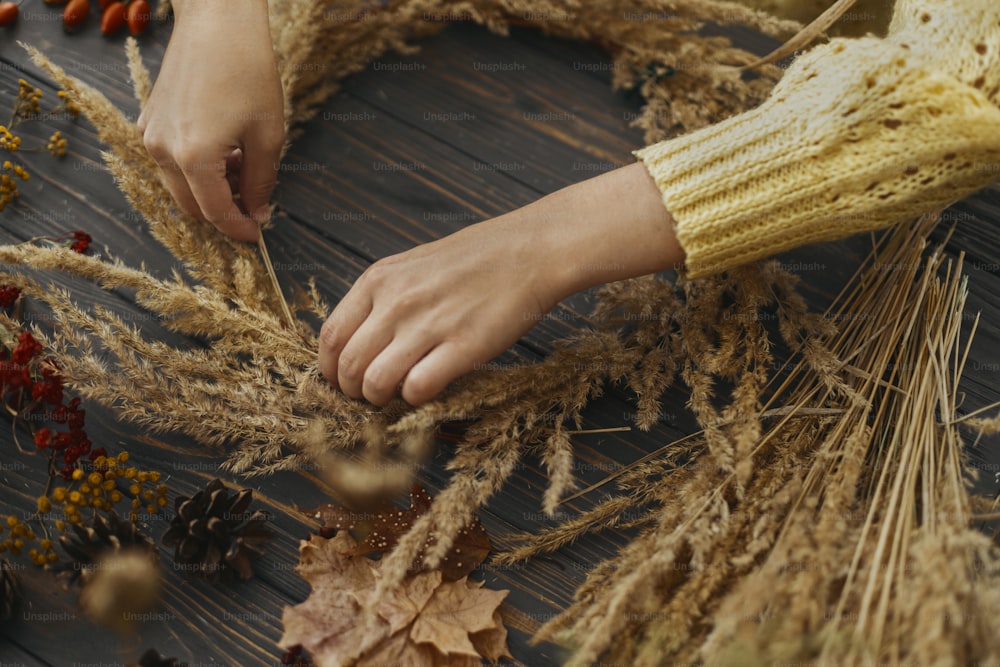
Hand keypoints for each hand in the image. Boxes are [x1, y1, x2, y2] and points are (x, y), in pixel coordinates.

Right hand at [137, 0, 283, 240]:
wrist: (217, 21)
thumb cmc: (248, 72)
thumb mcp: (268, 135)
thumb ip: (261, 182)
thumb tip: (258, 213)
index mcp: (193, 158)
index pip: (217, 214)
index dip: (240, 229)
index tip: (259, 234)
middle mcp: (162, 151)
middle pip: (192, 207)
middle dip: (225, 213)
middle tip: (256, 205)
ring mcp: (150, 135)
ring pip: (179, 187)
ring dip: (210, 190)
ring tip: (244, 167)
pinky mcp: (149, 121)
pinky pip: (170, 162)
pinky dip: (195, 169)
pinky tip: (225, 149)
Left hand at [319, 163, 683, 405]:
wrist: (530, 251)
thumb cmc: (476, 259)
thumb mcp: (414, 265)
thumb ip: (384, 298)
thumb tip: (359, 339)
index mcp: (379, 280)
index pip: (331, 336)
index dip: (331, 369)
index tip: (344, 380)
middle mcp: (396, 302)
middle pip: (348, 366)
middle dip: (354, 392)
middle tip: (371, 396)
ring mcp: (428, 325)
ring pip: (375, 383)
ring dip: (382, 400)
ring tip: (397, 397)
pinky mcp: (462, 347)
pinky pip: (417, 388)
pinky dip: (416, 399)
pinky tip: (429, 389)